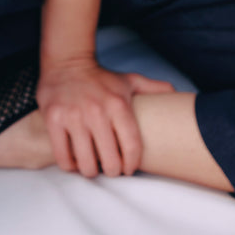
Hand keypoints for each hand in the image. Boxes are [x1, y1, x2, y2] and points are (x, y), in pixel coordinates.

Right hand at [37, 56, 174, 177]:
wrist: (67, 63)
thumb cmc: (101, 79)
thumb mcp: (129, 80)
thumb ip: (154, 88)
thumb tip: (179, 94)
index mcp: (118, 104)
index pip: (132, 147)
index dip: (132, 165)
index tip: (129, 168)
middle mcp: (97, 111)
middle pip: (109, 161)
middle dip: (112, 170)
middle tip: (110, 167)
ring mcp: (74, 116)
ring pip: (85, 164)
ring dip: (91, 170)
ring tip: (93, 165)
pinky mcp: (54, 120)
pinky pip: (63, 158)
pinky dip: (70, 165)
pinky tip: (75, 159)